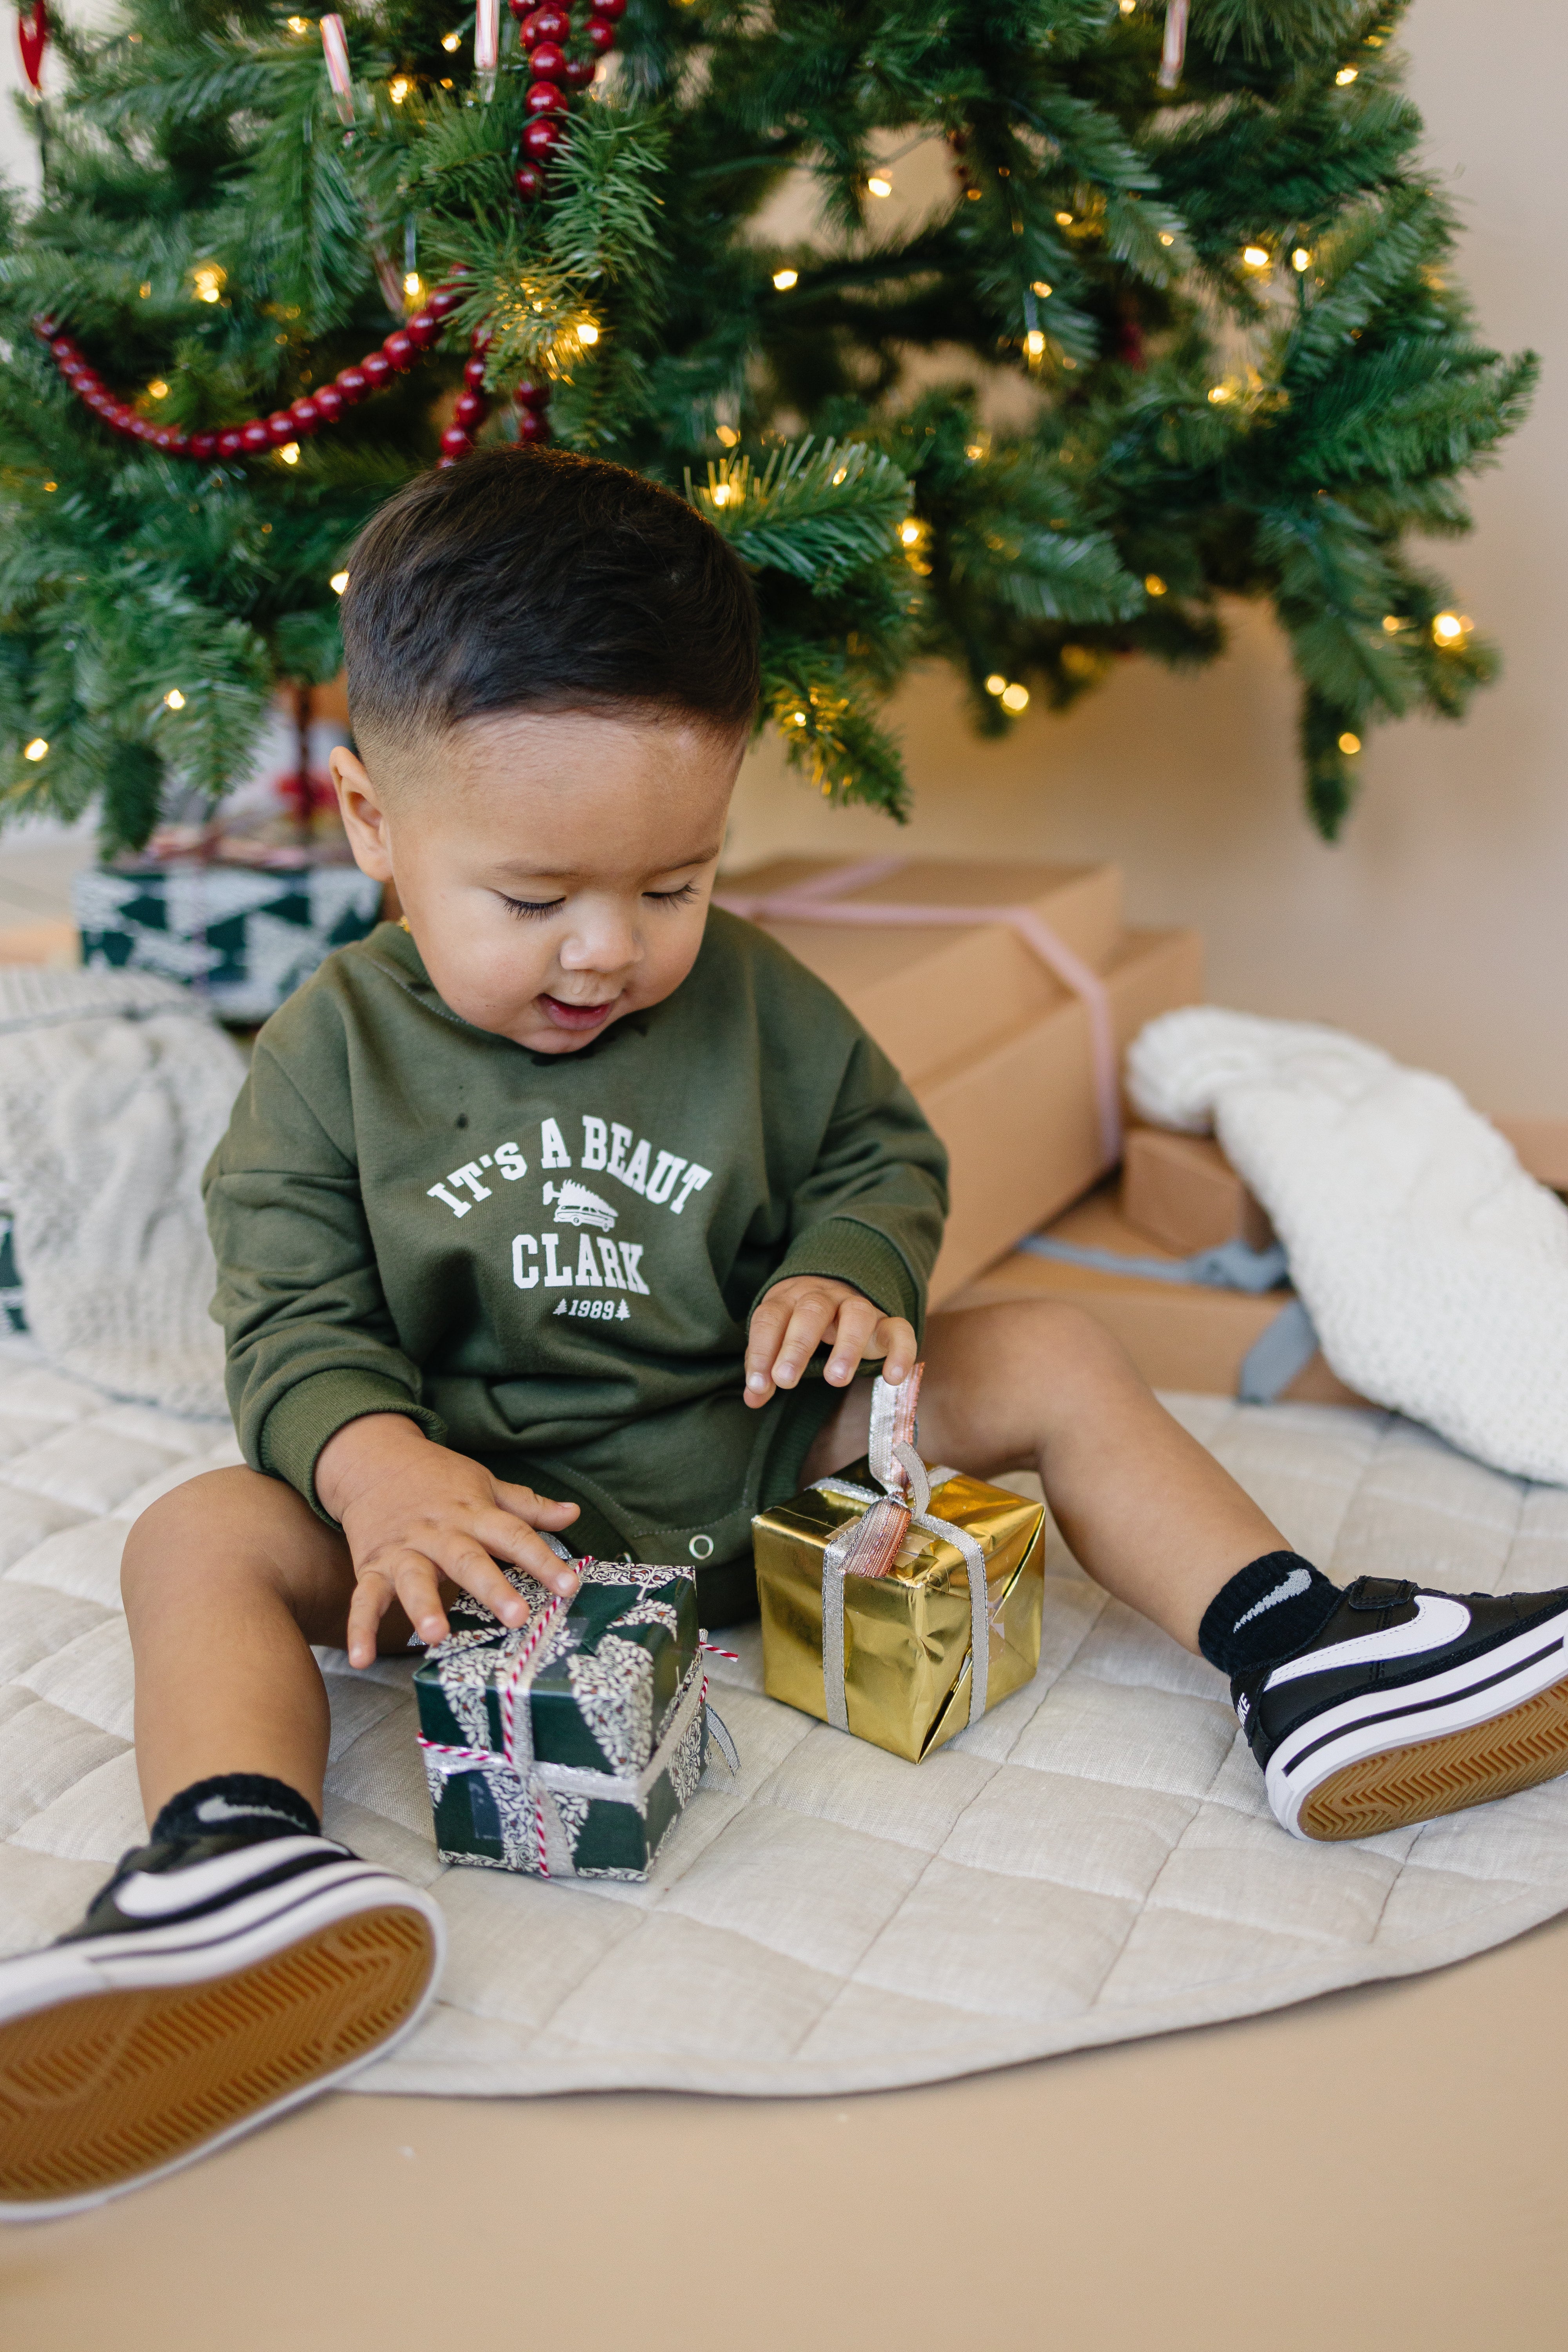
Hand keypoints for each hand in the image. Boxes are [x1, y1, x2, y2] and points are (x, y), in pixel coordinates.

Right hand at [315, 1414, 580, 1667]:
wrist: (373, 1458)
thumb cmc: (438, 1479)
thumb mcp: (484, 1484)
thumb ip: (526, 1506)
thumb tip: (574, 1513)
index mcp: (473, 1514)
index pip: (513, 1535)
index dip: (542, 1560)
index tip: (569, 1586)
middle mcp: (440, 1533)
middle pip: (468, 1560)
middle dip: (492, 1588)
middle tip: (517, 1617)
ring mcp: (404, 1551)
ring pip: (414, 1579)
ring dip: (424, 1607)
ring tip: (437, 1635)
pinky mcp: (372, 1567)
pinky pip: (364, 1599)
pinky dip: (359, 1629)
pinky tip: (360, 1659)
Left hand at [744, 1276, 915, 1409]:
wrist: (842, 1287)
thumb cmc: (802, 1322)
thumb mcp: (780, 1338)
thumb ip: (766, 1367)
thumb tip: (752, 1397)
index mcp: (790, 1300)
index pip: (770, 1318)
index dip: (762, 1350)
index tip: (759, 1385)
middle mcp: (824, 1297)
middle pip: (811, 1311)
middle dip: (797, 1346)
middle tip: (785, 1380)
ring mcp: (858, 1306)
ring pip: (856, 1314)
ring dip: (846, 1346)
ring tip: (835, 1379)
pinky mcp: (887, 1322)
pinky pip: (900, 1330)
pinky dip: (901, 1352)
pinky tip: (893, 1378)